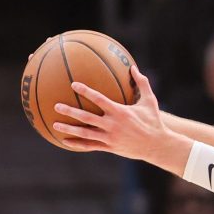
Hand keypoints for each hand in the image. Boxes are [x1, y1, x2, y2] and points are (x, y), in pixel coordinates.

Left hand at [52, 66, 190, 172]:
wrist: (158, 145)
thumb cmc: (154, 121)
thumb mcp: (150, 101)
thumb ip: (141, 83)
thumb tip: (133, 67)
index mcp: (120, 112)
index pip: (99, 99)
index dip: (86, 91)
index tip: (74, 84)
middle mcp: (113, 125)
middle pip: (87, 117)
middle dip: (71, 111)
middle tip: (57, 106)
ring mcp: (110, 138)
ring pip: (86, 133)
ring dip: (69, 129)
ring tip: (55, 125)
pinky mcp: (110, 147)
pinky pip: (91, 146)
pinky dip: (78, 144)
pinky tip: (66, 142)